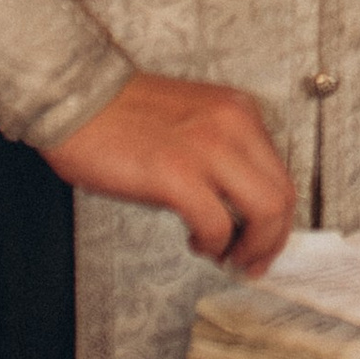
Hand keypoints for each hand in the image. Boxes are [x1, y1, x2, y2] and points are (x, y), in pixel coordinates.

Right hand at [45, 71, 294, 273]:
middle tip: (251, 261)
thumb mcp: (195, 121)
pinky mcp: (176, 174)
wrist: (77, 97)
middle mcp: (233, 126)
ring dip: (251, 247)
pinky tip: (196, 242)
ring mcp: (207, 149)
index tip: (264, 239)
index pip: (282, 174)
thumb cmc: (123, 113)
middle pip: (282, 196)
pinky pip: (217, 225)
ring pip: (265, 211)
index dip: (278, 218)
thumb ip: (224, 153)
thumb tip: (240, 203)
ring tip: (226, 256)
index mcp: (239, 113)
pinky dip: (213, 245)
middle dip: (272, 240)